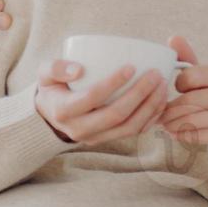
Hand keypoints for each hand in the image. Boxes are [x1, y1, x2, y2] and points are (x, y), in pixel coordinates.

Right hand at [33, 58, 168, 144]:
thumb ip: (56, 67)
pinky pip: (134, 132)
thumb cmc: (53, 86)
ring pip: (129, 128)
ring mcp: (96, 138)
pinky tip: (161, 100)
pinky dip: (151, 117)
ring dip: (150, 107)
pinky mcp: (108, 140)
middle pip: (116, 115)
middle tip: (155, 74)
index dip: (113, 83)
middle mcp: (80, 130)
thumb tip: (79, 69)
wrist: (52, 113)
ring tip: (162, 85)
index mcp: (64, 111)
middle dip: (140, 95)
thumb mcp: (45, 73)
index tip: (131, 66)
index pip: (92, 98)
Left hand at [158, 36, 207, 162]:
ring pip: (193, 119)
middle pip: (190, 100)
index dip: (177, 86)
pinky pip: (200, 135)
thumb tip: (173, 38)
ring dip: (174, 125)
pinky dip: (184, 136)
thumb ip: (189, 61)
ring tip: (167, 126)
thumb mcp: (207, 79)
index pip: (190, 76)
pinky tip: (178, 134)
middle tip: (160, 116)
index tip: (174, 93)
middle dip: (170, 110)